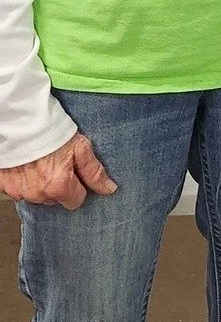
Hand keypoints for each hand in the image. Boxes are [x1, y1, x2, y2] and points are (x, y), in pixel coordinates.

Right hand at [0, 132, 115, 208]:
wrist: (20, 120)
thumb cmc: (50, 130)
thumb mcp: (80, 147)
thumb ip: (94, 172)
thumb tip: (109, 189)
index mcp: (59, 186)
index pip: (76, 201)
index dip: (79, 187)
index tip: (76, 175)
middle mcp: (38, 193)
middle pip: (56, 199)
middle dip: (60, 186)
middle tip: (58, 165)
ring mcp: (19, 191)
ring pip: (37, 195)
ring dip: (41, 184)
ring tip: (42, 163)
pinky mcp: (5, 186)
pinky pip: (20, 190)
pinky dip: (24, 181)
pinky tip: (28, 166)